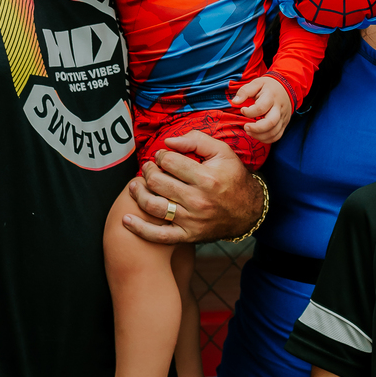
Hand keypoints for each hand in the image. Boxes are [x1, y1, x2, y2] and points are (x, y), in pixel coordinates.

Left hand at [123, 131, 260, 244]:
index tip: (161, 156)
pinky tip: (127, 219)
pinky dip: (140, 229)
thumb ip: (196, 141)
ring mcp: (191, 220)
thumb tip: (168, 141)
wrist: (248, 212)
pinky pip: (159, 236)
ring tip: (136, 185)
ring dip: (139, 193)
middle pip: (157, 182)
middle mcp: (197, 200)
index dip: (160, 156)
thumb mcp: (223, 153)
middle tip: (149, 168)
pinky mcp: (187, 235)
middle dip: (147, 171)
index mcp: (206, 178)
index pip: (168, 162)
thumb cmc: (233, 178)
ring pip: (153, 206)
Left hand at [233, 75, 292, 142]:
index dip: (249, 112)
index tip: (242, 110)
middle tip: (246, 127)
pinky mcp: (284, 124)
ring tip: (249, 132)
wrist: (287, 87)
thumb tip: (234, 101)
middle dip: (256, 129)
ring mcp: (283, 117)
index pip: (261, 108)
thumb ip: (245, 91)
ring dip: (259, 136)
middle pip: (270, 123)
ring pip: (274, 132)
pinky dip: (266, 139)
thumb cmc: (268, 86)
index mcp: (271, 96)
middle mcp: (279, 108)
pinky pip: (277, 136)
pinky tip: (257, 135)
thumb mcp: (256, 83)